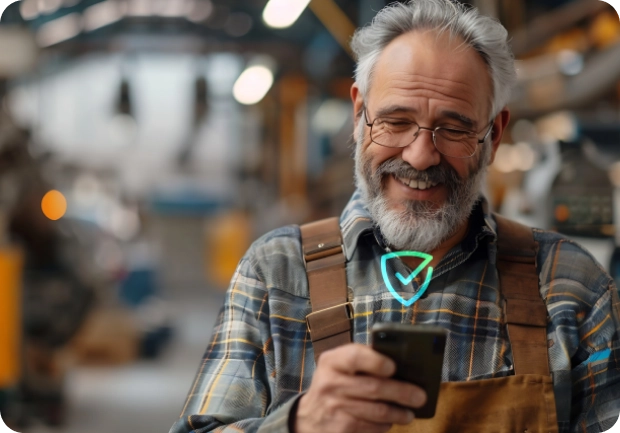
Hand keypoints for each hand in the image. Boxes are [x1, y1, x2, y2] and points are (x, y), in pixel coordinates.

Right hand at [293, 344, 426, 432]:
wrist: (309, 416)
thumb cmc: (334, 384)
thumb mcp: (339, 367)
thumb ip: (362, 361)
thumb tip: (401, 363)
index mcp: (331, 361)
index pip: (354, 356)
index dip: (376, 361)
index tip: (394, 366)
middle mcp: (329, 383)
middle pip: (373, 387)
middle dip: (401, 392)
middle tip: (420, 396)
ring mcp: (334, 407)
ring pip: (377, 411)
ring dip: (398, 413)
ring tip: (410, 412)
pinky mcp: (340, 428)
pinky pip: (371, 427)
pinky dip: (385, 425)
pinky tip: (391, 421)